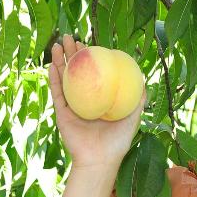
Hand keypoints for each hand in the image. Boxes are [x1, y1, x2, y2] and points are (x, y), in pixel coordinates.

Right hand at [48, 34, 146, 168]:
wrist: (100, 160)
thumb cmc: (118, 142)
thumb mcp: (133, 117)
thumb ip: (137, 100)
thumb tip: (143, 80)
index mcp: (99, 99)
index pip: (94, 73)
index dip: (91, 57)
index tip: (90, 43)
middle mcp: (84, 100)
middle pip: (76, 71)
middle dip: (72, 53)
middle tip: (70, 37)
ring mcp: (72, 106)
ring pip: (63, 78)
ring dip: (59, 60)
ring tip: (58, 43)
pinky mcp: (62, 114)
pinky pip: (57, 92)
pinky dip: (53, 78)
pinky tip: (52, 64)